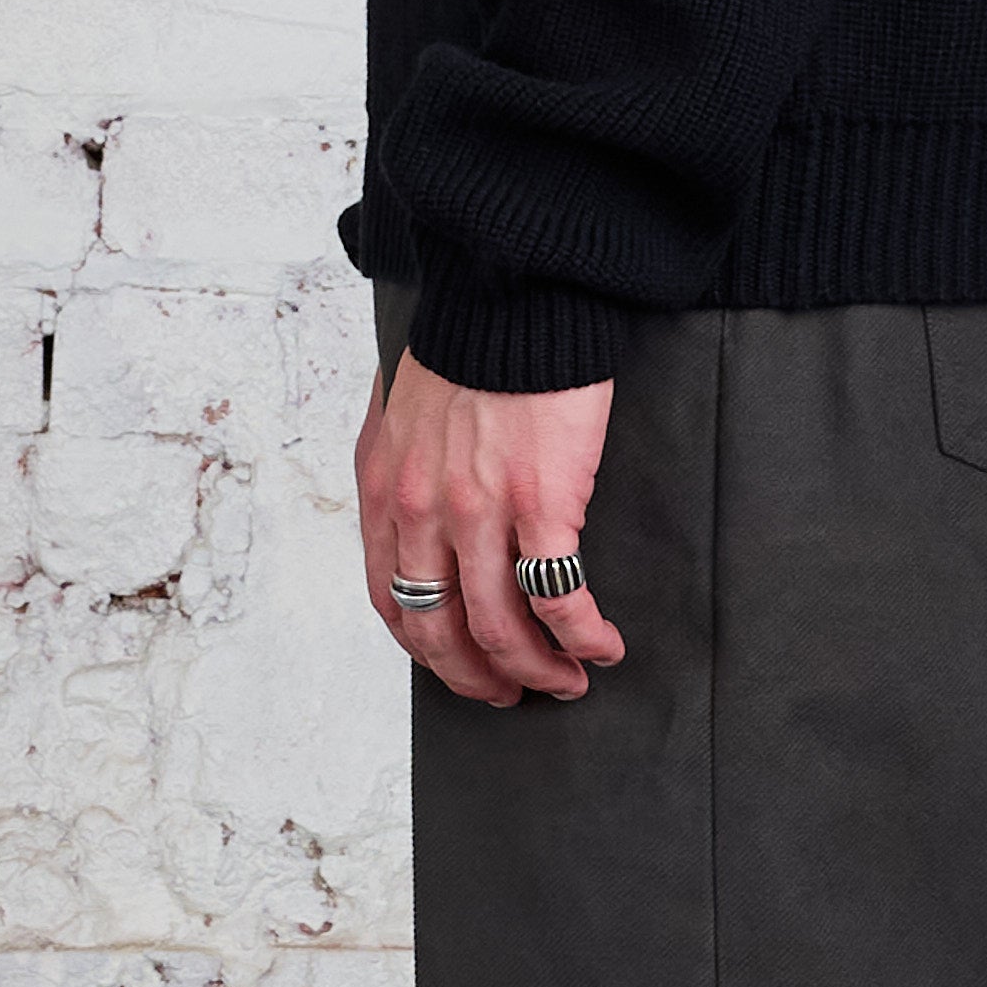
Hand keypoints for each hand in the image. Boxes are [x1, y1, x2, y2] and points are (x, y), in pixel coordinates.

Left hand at [356, 347, 626, 704]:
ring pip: (500, 629)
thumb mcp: (400, 405)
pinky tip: (601, 644)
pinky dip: (580, 635)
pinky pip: (557, 596)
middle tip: (513, 693)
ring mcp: (481, 512)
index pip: (392, 600)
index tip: (458, 665)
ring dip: (537, 670)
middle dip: (480, 678)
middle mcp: (422, 512)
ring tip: (567, 681)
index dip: (428, 648)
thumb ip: (398, 459)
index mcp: (385, 489)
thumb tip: (405, 493)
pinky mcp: (542, 503)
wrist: (513, 293)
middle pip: (442, 632)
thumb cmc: (468, 340)